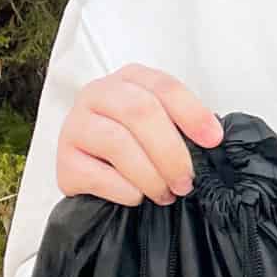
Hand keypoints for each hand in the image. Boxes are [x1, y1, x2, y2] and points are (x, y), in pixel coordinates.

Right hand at [56, 63, 224, 205]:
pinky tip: (136, 197)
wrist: (93, 173)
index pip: (164, 87)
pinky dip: (125, 190)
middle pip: (140, 112)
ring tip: (165, 194)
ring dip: (151, 175)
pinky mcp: (63, 160)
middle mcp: (98, 93)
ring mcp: (75, 124)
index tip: (213, 141)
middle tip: (186, 181)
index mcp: (129, 79)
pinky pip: (97, 175)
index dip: (192, 113)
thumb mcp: (161, 125)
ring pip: (118, 143)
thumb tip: (213, 140)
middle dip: (171, 152)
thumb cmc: (138, 146)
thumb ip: (181, 125)